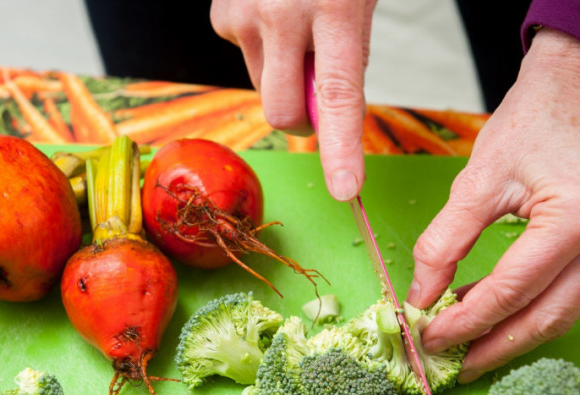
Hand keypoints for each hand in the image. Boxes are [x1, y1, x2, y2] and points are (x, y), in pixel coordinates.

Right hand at [210, 0, 377, 200]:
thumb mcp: (358, 1)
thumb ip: (347, 55)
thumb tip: (323, 108)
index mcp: (334, 10)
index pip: (339, 97)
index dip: (341, 149)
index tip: (346, 190)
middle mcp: (281, 17)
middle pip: (282, 112)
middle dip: (302, 119)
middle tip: (319, 94)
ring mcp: (243, 17)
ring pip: (263, 86)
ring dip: (283, 74)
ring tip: (299, 26)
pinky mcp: (221, 16)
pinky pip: (246, 57)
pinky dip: (264, 47)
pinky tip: (273, 12)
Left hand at [407, 28, 579, 382]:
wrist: (576, 89)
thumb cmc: (529, 122)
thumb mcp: (475, 180)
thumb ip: (444, 243)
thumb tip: (420, 297)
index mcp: (578, 219)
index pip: (512, 290)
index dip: (466, 321)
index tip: (429, 337)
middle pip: (547, 317)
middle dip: (494, 346)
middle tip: (452, 364)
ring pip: (561, 312)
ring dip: (512, 334)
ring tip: (466, 347)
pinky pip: (568, 292)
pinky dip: (528, 308)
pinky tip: (490, 314)